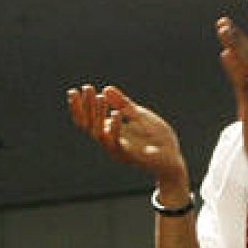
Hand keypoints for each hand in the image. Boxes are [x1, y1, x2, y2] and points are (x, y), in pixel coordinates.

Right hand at [66, 84, 184, 187]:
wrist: (173, 159)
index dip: (79, 107)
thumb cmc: (156, 138)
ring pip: (99, 134)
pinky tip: (116, 113)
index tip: (74, 90)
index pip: (87, 120)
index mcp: (110, 132)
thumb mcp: (139, 115)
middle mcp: (110, 143)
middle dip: (86, 107)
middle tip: (86, 88)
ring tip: (101, 97)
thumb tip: (106, 89)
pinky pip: (117, 144)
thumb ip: (123, 104)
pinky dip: (116, 128)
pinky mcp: (130, 157)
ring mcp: (118, 150)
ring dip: (98, 115)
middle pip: (88, 126)